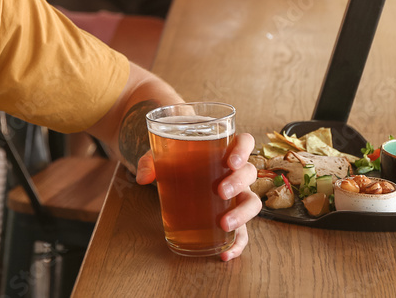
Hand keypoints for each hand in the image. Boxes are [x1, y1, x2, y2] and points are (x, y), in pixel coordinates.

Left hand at [135, 132, 261, 261]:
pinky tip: (225, 254)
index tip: (231, 161)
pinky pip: (242, 232)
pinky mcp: (232, 217)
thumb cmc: (175, 161)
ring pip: (252, 203)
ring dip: (242, 214)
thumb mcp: (160, 156)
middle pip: (249, 173)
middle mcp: (235, 172)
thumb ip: (150, 162)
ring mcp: (237, 196)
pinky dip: (237, 244)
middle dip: (238, 183)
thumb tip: (143, 179)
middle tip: (220, 190)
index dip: (243, 149)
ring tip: (223, 223)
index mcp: (223, 151)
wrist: (176, 174)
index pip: (245, 141)